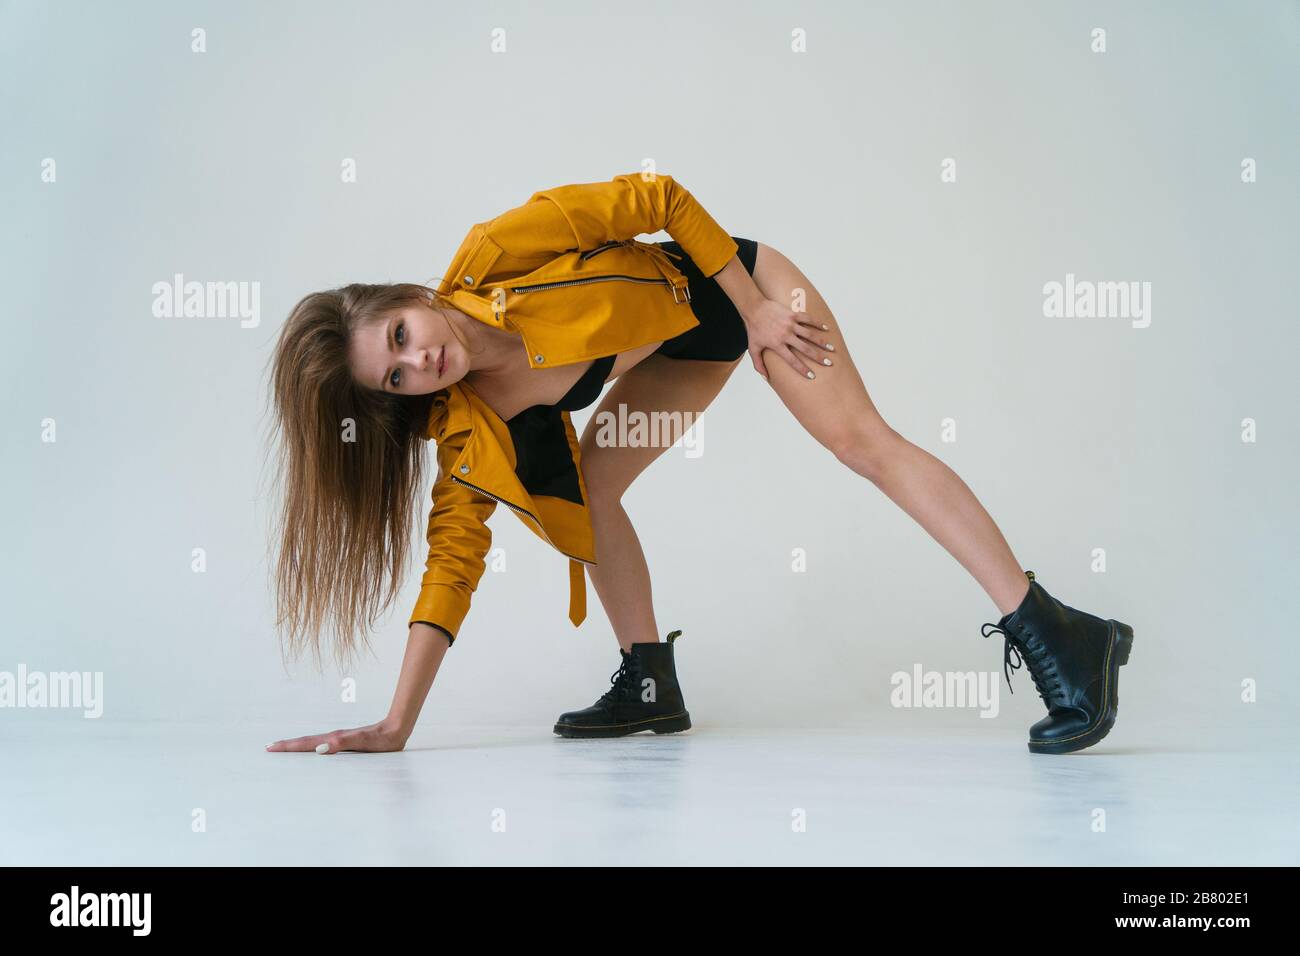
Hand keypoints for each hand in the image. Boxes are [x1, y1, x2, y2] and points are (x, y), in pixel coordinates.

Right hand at [266, 718, 408, 754]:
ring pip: (312, 743)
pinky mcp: (345, 742)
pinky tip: (311, 751)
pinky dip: (311, 747)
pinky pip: (322, 745)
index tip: (270, 748)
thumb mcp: (360, 742)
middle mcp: (333, 739)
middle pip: (305, 742)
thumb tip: (319, 748)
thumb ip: (341, 743)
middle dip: (287, 746)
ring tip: (284, 748)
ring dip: (297, 746)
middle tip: (269, 748)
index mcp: (333, 740)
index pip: (306, 743)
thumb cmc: (379, 740)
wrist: (394, 731)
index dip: (288, 747)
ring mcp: (338, 739)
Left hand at [740, 296, 833, 381]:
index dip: (802, 369)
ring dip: (821, 342)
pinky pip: (808, 319)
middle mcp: (785, 335)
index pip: (792, 360)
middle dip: (818, 357)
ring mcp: (790, 324)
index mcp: (777, 345)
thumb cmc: (754, 329)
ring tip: (831, 348)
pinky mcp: (793, 314)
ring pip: (809, 334)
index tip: (812, 376)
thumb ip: (758, 364)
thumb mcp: (753, 348)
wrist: (754, 308)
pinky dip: (818, 323)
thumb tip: (765, 378)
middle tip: (828, 364)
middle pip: (805, 349)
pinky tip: (826, 328)